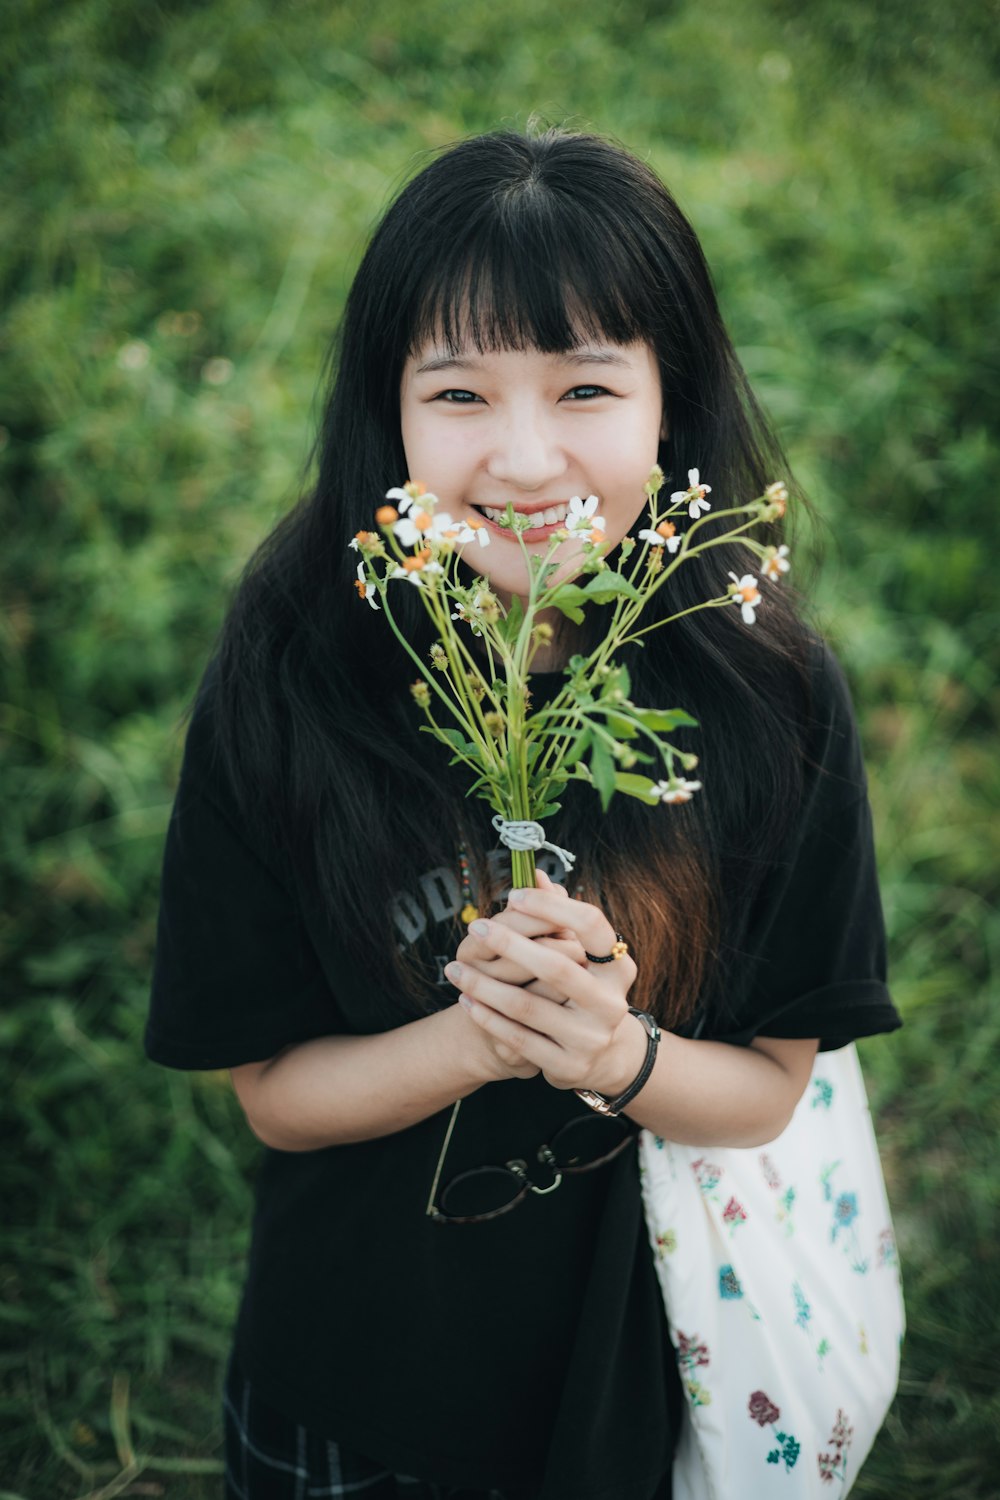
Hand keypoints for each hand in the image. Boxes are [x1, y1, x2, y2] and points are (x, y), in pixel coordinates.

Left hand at [444, 873, 645, 1096]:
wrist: (602, 1056)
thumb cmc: (583, 989)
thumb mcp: (580, 955)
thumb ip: (558, 915)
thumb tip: (534, 873)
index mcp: (618, 967)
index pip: (592, 925)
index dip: (552, 907)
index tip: (515, 896)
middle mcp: (611, 1002)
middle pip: (557, 967)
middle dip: (510, 945)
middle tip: (475, 928)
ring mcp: (591, 1038)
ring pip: (528, 1006)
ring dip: (485, 986)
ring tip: (455, 970)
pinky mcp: (568, 1066)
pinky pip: (518, 1038)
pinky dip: (488, 1018)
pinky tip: (466, 1001)